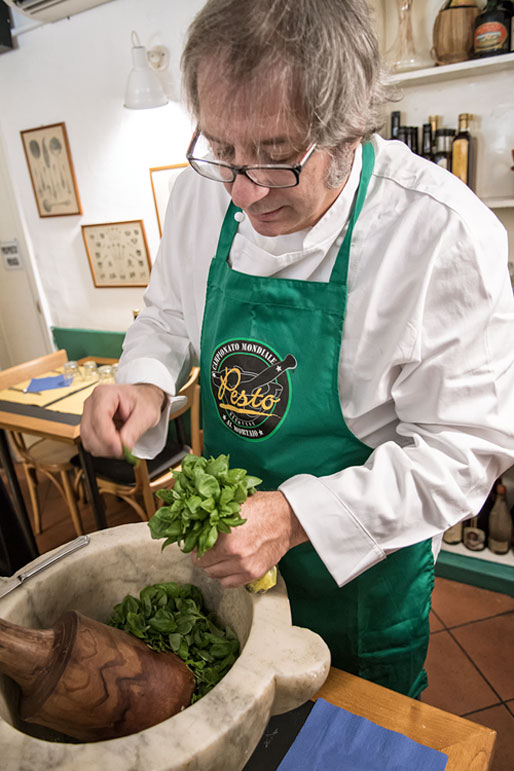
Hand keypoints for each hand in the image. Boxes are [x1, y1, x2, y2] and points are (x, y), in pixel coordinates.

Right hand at [80, 383, 165, 456]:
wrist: (143, 400)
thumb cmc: (144, 401)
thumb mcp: (147, 414)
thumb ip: (135, 429)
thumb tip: (124, 445)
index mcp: (105, 394)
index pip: (98, 419)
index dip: (108, 438)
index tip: (121, 449)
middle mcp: (92, 403)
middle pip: (89, 431)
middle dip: (106, 446)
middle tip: (124, 451)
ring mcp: (88, 414)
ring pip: (87, 440)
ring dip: (104, 449)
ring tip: (122, 447)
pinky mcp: (89, 425)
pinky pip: (90, 443)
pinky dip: (102, 449)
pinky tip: (115, 445)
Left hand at [193, 491, 307, 586]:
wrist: (287, 518)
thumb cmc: (262, 508)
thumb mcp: (234, 505)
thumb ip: (213, 515)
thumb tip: (193, 521)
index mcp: (227, 536)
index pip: (196, 549)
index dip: (193, 544)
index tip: (195, 541)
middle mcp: (235, 554)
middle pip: (202, 564)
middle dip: (201, 555)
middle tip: (205, 547)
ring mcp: (245, 566)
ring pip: (213, 574)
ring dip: (212, 565)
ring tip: (218, 554)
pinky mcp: (253, 573)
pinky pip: (228, 583)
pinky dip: (225, 575)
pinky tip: (228, 563)